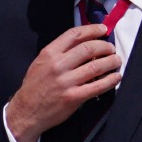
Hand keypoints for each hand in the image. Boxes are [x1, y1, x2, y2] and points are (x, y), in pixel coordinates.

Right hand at [5, 24, 120, 141]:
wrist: (26, 112)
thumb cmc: (34, 88)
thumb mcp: (40, 63)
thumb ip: (58, 53)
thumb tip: (83, 45)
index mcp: (49, 54)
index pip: (74, 35)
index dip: (92, 30)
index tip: (102, 30)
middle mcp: (57, 65)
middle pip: (89, 48)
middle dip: (105, 46)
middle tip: (111, 49)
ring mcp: (66, 82)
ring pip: (96, 66)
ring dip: (111, 62)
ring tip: (116, 61)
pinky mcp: (73, 97)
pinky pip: (97, 86)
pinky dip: (110, 80)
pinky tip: (115, 77)